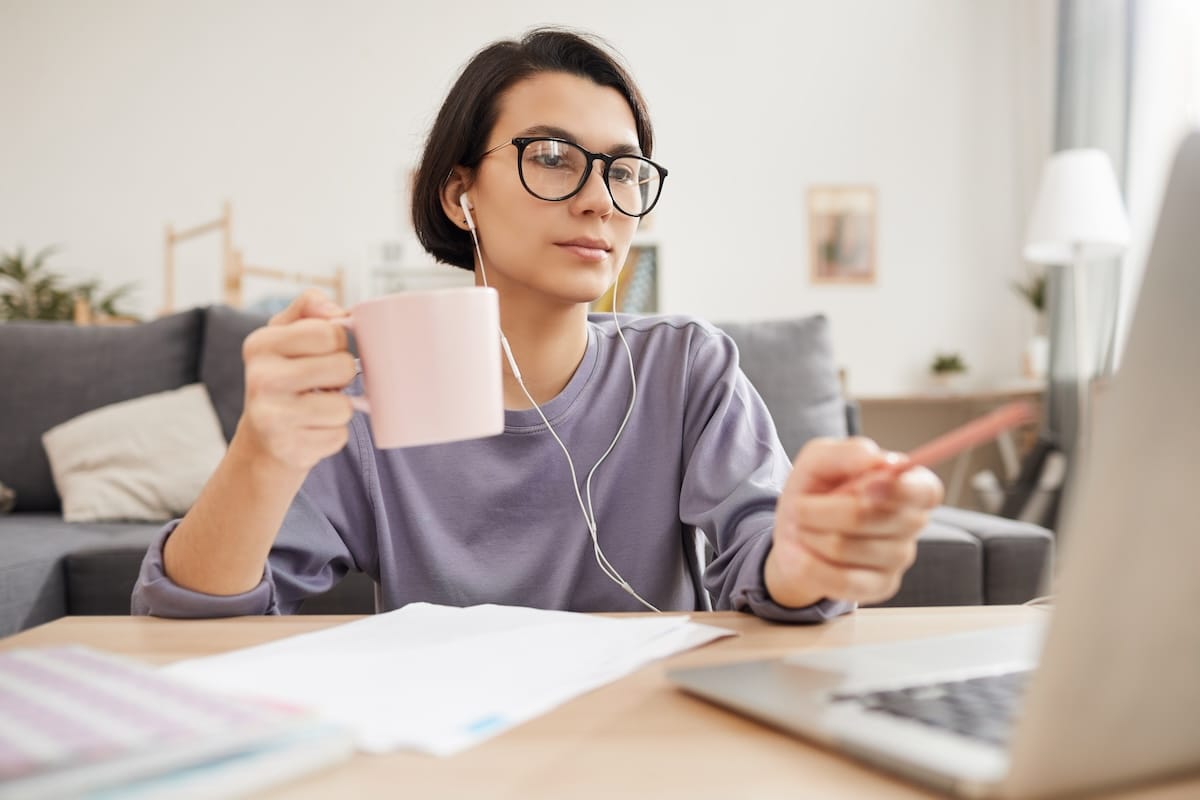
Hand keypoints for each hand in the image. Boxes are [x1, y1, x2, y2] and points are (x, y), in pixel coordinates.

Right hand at [234, 290, 358, 472]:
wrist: (263, 438)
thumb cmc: (285, 377)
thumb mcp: (287, 334)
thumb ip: (310, 307)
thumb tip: (339, 311)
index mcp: (260, 344)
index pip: (330, 332)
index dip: (338, 342)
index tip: (324, 353)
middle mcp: (260, 379)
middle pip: (343, 367)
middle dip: (343, 376)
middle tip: (322, 383)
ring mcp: (271, 417)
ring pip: (344, 406)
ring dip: (339, 409)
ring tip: (316, 407)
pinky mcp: (288, 449)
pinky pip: (338, 436)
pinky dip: (332, 434)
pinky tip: (311, 429)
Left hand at [765, 437, 944, 607]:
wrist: (795, 535)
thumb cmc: (816, 490)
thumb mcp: (821, 459)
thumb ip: (849, 453)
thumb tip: (877, 461)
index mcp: (909, 484)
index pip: (925, 490)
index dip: (898, 489)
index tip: (864, 485)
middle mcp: (913, 522)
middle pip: (869, 516)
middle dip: (820, 510)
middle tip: (800, 507)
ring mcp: (900, 558)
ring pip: (845, 547)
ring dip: (810, 534)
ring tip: (804, 529)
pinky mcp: (880, 587)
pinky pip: (842, 581)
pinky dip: (809, 565)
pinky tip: (802, 557)